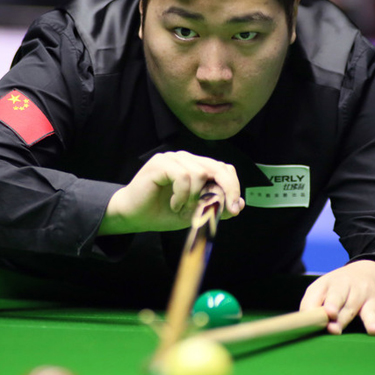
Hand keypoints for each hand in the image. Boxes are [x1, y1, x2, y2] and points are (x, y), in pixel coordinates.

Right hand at [99, 151, 243, 234]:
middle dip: (224, 190)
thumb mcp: (196, 214)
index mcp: (197, 167)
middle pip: (216, 167)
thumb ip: (216, 207)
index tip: (233, 208)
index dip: (232, 186)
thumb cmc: (163, 212)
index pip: (224, 168)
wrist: (135, 216)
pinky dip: (182, 195)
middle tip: (221, 209)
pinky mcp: (160, 163)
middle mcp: (187, 159)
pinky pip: (183, 176)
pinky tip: (174, 204)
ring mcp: (173, 158)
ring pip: (199, 173)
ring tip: (182, 208)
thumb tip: (239, 204)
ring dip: (194, 197)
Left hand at [299, 260, 374, 336]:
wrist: (365, 272)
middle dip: (344, 317)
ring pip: (372, 312)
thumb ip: (310, 304)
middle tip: (336, 328)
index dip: (331, 305)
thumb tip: (305, 320)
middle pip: (350, 306)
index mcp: (337, 286)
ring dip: (372, 322)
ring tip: (374, 332)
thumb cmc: (335, 288)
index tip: (329, 315)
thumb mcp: (319, 289)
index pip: (333, 297)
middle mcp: (356, 292)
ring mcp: (372, 301)